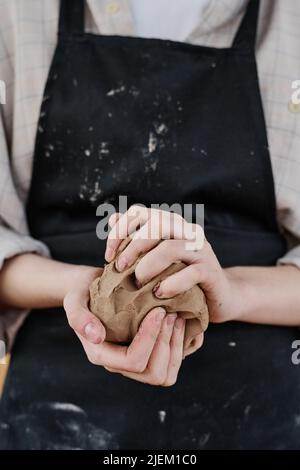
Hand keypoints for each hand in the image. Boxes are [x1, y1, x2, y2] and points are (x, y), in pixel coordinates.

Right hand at [63, 267, 186, 385]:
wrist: (90, 287)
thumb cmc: (82, 291)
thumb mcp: (74, 299)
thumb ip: (78, 316)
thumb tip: (96, 336)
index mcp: (101, 354)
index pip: (133, 361)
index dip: (150, 338)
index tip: (158, 311)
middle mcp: (119, 363)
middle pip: (153, 374)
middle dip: (166, 344)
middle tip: (171, 314)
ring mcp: (135, 360)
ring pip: (165, 374)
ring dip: (176, 347)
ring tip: (178, 318)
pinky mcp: (149, 353)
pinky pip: (172, 364)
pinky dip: (185, 346)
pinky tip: (186, 324)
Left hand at [105, 206, 244, 323]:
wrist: (220, 297)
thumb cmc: (181, 279)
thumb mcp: (155, 259)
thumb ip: (135, 240)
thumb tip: (113, 217)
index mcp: (171, 224)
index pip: (140, 212)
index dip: (120, 230)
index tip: (108, 256)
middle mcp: (186, 232)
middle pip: (156, 224)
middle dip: (132, 247)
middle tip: (119, 269)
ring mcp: (201, 250)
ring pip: (170, 247)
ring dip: (148, 266)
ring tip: (138, 283)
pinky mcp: (211, 271)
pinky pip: (190, 272)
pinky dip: (171, 284)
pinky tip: (160, 294)